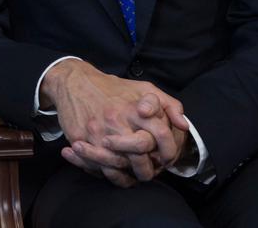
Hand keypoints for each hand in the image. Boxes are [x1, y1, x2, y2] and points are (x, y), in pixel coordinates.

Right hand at [42, 59, 187, 184]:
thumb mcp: (144, 89)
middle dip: (148, 168)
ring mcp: (97, 131)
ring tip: (134, 175)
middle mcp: (117, 120)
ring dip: (128, 176)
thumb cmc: (113, 88)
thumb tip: (183, 125)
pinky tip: (116, 172)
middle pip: (140, 155)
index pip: (161, 135)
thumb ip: (168, 105)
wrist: (74, 82)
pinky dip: (108, 173)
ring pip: (118, 166)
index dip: (169, 150)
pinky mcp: (80, 139)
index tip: (167, 157)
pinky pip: (97, 165)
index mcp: (135, 108)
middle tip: (150, 171)